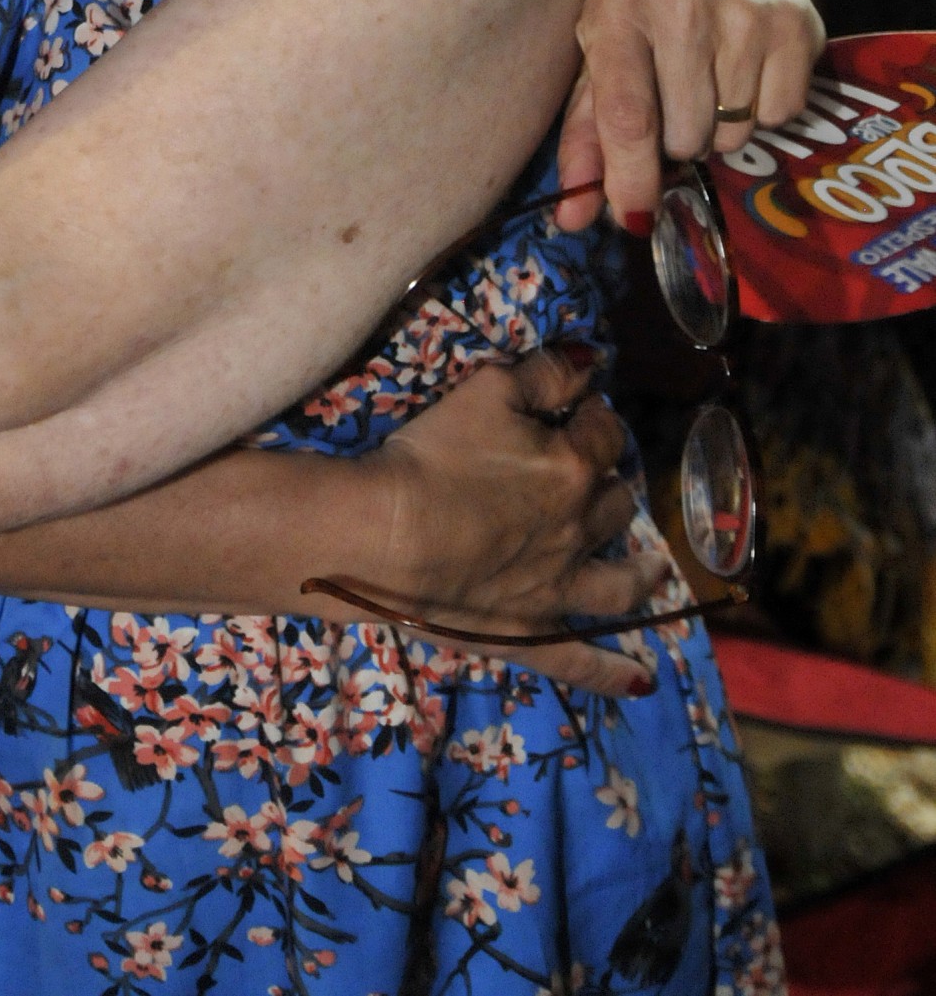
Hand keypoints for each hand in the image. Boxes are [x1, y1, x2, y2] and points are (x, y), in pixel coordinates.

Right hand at [358, 347, 666, 698]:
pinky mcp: (529, 634)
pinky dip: (610, 672)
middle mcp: (578, 531)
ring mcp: (558, 590)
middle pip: (614, 502)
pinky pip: (580, 662)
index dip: (595, 417)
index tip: (580, 410)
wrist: (388, 534)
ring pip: (619, 581)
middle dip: (611, 482)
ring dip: (641, 571)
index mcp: (573, 467)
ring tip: (656, 569)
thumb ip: (544, 373)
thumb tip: (590, 362)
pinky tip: (638, 682)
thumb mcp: (485, 389)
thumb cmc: (433, 453)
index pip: (604, 433)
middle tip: (596, 474)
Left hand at [556, 0, 823, 234]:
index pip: (627, 117)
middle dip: (677, 142)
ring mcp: (742, 10)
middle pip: (685, 136)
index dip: (631, 179)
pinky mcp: (793, 22)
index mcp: (616, 10)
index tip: (634, 218)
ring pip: (733, 132)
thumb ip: (585, 141)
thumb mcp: (598, 64)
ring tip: (709, 84)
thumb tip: (571, 219)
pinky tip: (746, 73)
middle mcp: (678, 3)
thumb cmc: (640, 21)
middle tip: (674, 105)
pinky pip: (780, 115)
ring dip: (719, 128)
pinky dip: (762, 111)